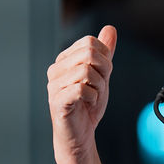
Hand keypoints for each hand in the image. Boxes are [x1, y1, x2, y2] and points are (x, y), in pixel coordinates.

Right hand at [47, 25, 117, 163]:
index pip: (91, 42)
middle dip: (103, 71)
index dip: (105, 59)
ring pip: (87, 71)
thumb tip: (109, 29)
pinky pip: (82, 88)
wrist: (80, 135)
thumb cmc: (87, 106)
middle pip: (89, 53)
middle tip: (98, 87)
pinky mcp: (57, 100)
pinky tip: (87, 104)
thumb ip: (104, 53)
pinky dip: (93, 97)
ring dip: (99, 87)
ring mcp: (54, 85)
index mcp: (65, 60)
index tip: (101, 76)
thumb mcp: (101, 75)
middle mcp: (56, 69)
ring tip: (92, 97)